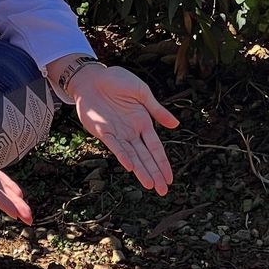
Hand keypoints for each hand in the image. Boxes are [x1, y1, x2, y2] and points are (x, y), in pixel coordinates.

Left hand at [68, 65, 178, 195]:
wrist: (92, 77)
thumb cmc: (117, 81)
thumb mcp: (142, 92)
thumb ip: (157, 110)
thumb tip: (176, 125)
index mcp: (143, 122)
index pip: (156, 148)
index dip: (163, 163)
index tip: (170, 179)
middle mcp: (131, 132)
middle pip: (146, 157)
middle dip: (155, 173)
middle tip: (163, 191)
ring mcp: (117, 133)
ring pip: (132, 156)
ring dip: (141, 171)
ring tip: (150, 185)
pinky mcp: (103, 130)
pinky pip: (115, 146)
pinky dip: (123, 156)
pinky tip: (130, 167)